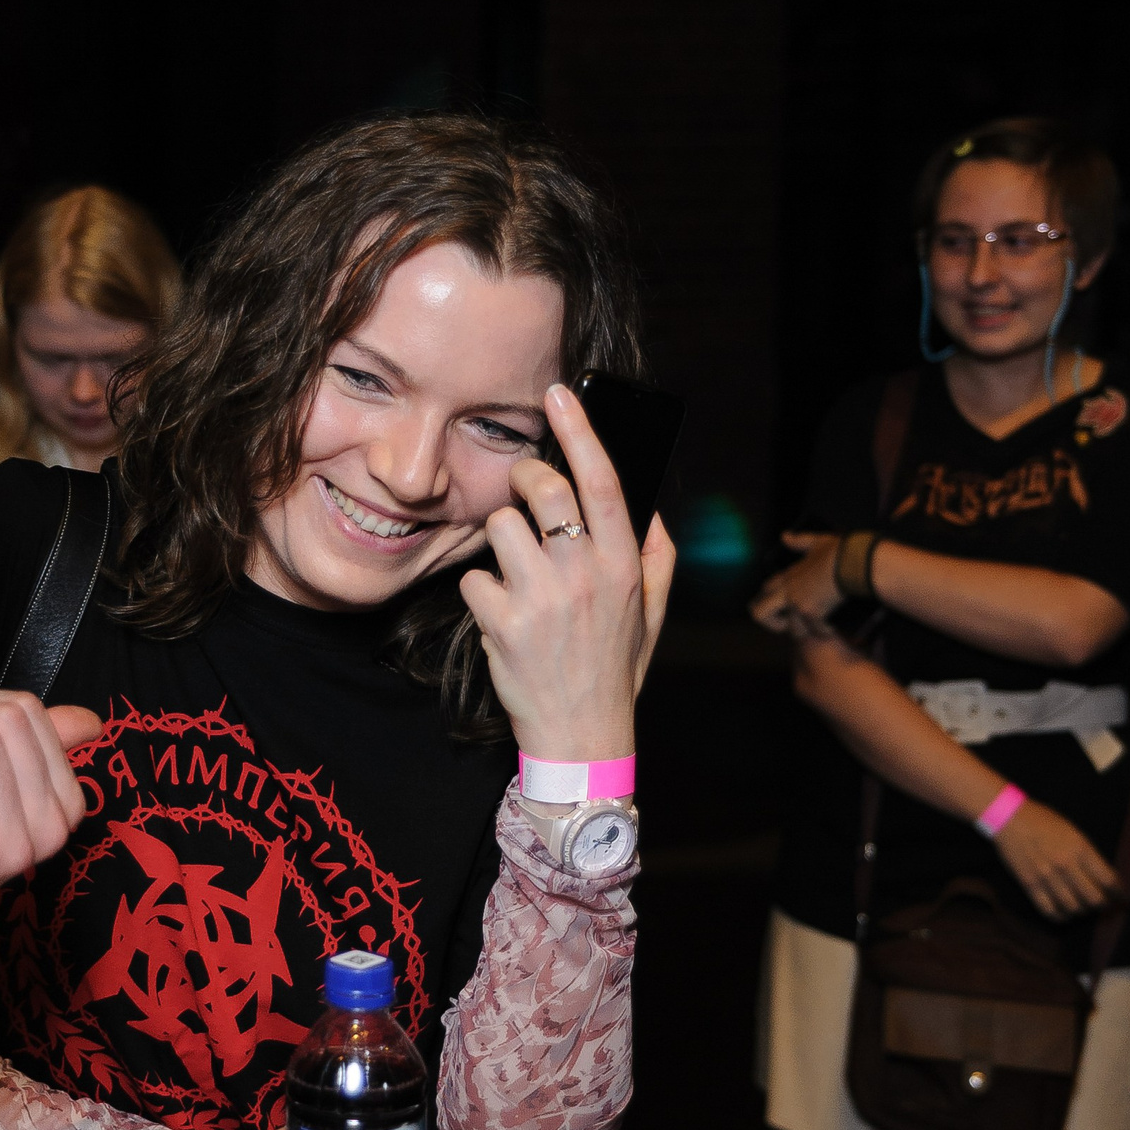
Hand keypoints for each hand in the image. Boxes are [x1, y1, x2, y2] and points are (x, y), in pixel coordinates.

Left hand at [458, 382, 672, 759]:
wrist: (581, 735)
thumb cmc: (614, 666)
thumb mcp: (652, 611)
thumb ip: (654, 553)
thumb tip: (646, 503)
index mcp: (624, 565)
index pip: (605, 482)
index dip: (580, 432)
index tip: (559, 394)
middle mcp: (585, 575)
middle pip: (542, 491)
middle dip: (523, 479)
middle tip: (521, 490)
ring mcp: (542, 598)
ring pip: (499, 528)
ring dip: (500, 543)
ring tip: (517, 573)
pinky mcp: (503, 622)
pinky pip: (474, 576)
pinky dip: (482, 592)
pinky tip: (502, 616)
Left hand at [751, 533, 842, 635]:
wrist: (853, 561)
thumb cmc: (838, 551)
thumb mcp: (816, 542)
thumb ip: (799, 541)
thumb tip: (785, 536)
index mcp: (789, 576)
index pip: (765, 590)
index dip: (769, 600)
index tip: (781, 607)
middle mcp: (789, 592)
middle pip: (759, 613)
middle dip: (771, 623)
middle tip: (787, 625)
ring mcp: (799, 604)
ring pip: (793, 630)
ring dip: (807, 631)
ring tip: (817, 628)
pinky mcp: (814, 614)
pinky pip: (817, 631)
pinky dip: (826, 631)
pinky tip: (832, 628)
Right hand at [991, 797, 1124, 921]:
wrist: (1010, 818)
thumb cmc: (1043, 821)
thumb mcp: (1073, 831)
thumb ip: (1088, 854)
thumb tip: (1102, 878)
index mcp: (1080, 849)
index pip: (1109, 880)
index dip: (1118, 892)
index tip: (1120, 896)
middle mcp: (1066, 864)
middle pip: (1094, 898)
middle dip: (1103, 905)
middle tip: (1104, 905)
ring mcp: (1047, 876)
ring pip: (1074, 908)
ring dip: (1082, 911)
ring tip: (1083, 908)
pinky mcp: (1030, 884)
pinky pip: (1049, 910)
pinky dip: (1061, 917)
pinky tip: (1065, 913)